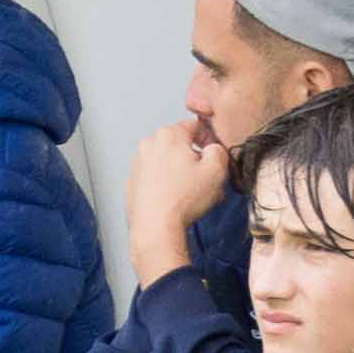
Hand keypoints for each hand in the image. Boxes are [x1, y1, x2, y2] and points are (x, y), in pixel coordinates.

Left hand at [126, 117, 231, 282]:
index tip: (215, 155)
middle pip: (180, 144)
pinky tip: (177, 199)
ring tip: (194, 192)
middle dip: (195, 158)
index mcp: (169, 135)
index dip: (209, 139)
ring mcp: (139, 164)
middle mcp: (150, 144)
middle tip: (207, 177)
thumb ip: (219, 151)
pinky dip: (167, 183)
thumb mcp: (216, 170)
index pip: (195, 126)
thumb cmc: (184, 199)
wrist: (155, 226)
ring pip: (167, 161)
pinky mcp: (134, 182)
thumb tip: (214, 149)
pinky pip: (156, 177)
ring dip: (181, 171)